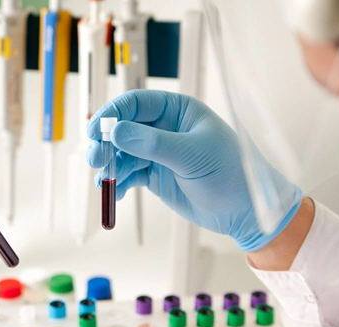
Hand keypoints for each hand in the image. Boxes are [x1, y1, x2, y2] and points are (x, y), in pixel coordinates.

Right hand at [86, 90, 301, 250]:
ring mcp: (158, 152)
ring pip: (122, 153)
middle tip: (94, 159)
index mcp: (177, 110)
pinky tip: (114, 192)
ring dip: (110, 166)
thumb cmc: (230, 173)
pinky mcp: (155, 175)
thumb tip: (116, 132)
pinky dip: (118, 182)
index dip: (112, 115)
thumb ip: (153, 143)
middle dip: (105, 143)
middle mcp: (164, 128)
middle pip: (123, 128)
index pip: (136, 104)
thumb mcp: (192, 155)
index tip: (95, 132)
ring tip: (104, 182)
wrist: (243, 211)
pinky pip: (128, 174)